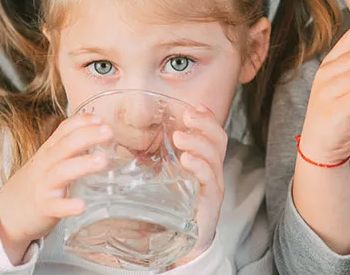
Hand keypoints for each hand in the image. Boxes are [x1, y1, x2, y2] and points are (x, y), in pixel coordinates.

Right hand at [0, 114, 111, 264]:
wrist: (6, 213)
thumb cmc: (35, 184)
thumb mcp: (48, 161)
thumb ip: (69, 149)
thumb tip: (100, 136)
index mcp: (49, 151)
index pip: (64, 130)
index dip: (82, 122)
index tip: (101, 119)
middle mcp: (45, 164)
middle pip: (65, 145)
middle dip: (87, 136)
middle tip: (109, 132)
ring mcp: (43, 186)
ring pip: (62, 171)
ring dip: (83, 164)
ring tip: (103, 160)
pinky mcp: (43, 208)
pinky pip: (56, 207)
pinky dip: (68, 206)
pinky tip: (82, 205)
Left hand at [171, 105, 228, 264]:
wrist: (184, 243)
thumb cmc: (174, 210)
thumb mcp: (166, 180)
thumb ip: (157, 162)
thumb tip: (131, 142)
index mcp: (204, 163)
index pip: (213, 135)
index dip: (207, 119)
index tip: (194, 107)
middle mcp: (213, 172)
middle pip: (219, 139)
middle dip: (205, 124)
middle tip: (188, 115)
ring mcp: (214, 186)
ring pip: (214, 156)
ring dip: (198, 142)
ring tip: (180, 137)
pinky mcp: (211, 201)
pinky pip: (210, 178)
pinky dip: (199, 166)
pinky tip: (186, 160)